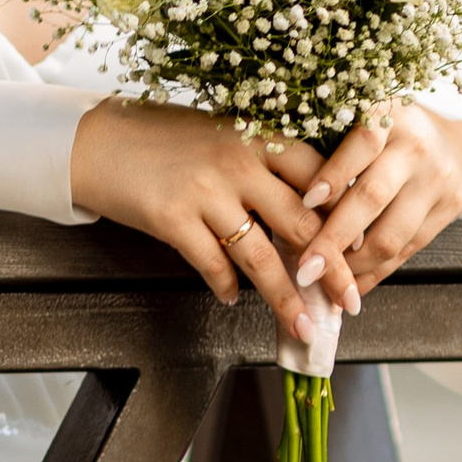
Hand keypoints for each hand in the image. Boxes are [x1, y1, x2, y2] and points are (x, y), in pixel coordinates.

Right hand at [66, 101, 332, 346]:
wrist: (96, 140)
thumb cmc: (161, 137)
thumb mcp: (222, 134)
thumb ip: (262, 165)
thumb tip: (306, 214)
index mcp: (257, 136)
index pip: (321, 179)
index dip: (346, 218)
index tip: (365, 250)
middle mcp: (238, 161)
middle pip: (303, 223)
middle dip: (332, 269)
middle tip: (350, 301)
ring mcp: (206, 191)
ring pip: (262, 256)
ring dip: (286, 298)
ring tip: (302, 326)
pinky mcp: (172, 217)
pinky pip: (212, 264)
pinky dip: (225, 287)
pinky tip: (229, 299)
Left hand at [292, 106, 461, 301]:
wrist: (453, 140)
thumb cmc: (387, 133)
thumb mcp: (362, 121)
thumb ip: (332, 147)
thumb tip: (289, 198)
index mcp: (389, 114)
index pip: (362, 143)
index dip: (333, 174)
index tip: (305, 202)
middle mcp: (417, 146)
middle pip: (372, 197)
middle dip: (334, 238)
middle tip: (305, 269)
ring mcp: (437, 180)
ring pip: (392, 233)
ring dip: (354, 264)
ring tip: (324, 281)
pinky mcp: (451, 209)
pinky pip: (408, 249)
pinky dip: (377, 271)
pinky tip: (352, 283)